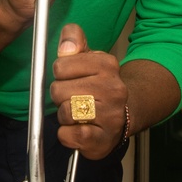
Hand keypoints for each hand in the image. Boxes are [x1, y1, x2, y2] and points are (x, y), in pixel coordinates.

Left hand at [50, 23, 128, 159]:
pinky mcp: (103, 139)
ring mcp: (111, 115)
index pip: (61, 66)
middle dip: (61, 96)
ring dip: (64, 116)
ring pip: (64, 112)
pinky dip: (66, 134)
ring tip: (78, 114)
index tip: (71, 78)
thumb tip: (66, 44)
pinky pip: (68, 134)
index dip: (60, 74)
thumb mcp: (88, 58)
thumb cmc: (99, 86)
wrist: (123, 115)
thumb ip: (74, 42)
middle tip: (74, 98)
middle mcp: (113, 89)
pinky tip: (78, 129)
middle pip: (59, 90)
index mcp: (107, 65)